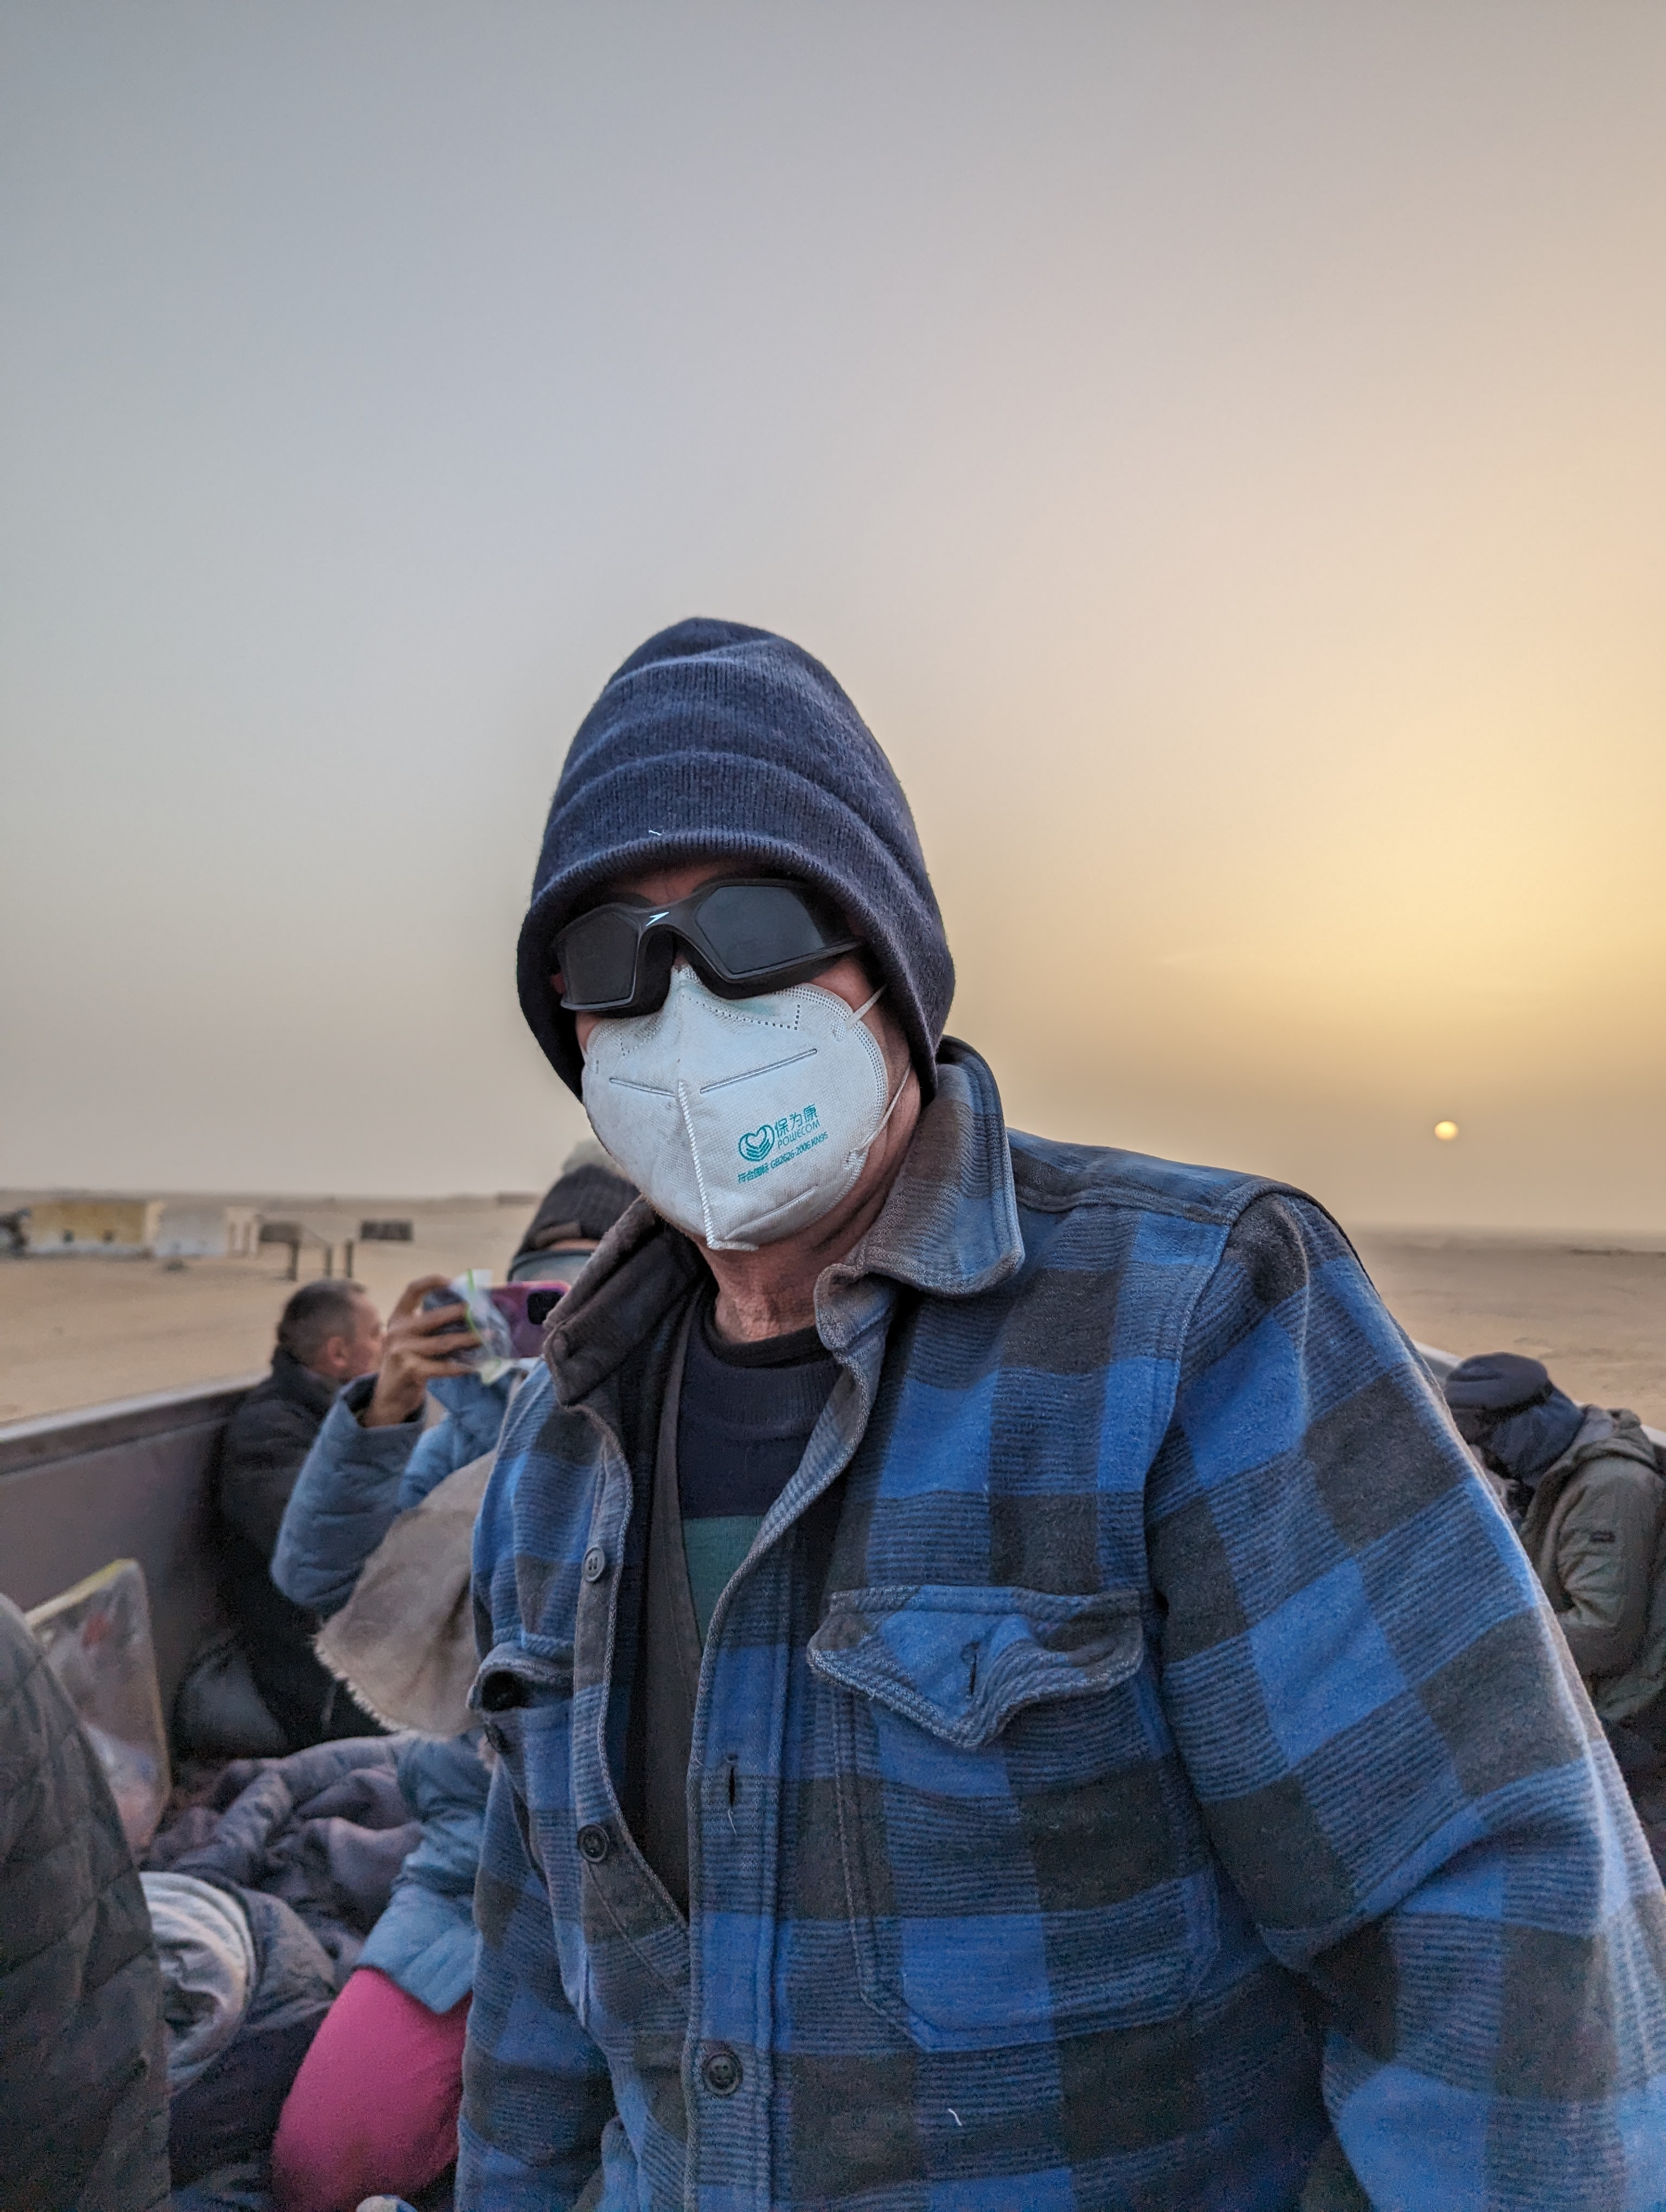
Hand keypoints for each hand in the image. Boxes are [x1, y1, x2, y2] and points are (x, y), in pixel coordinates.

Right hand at [362, 1276, 477, 1427]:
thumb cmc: (407, 1363)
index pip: (413, 1290)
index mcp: (398, 1318)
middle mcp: (397, 1331)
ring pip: (444, 1342)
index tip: (456, 1282)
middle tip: (483, 1312)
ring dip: (470, 1339)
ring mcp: (402, 1351)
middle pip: (434, 1316)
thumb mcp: (411, 1339)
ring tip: (488, 1336)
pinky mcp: (411, 1371)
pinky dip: (462, 1366)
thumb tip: (469, 1313)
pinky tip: (476, 1365)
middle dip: (461, 1312)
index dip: (434, 1281)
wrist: (388, 1398)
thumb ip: (430, 1326)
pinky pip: (444, 1366)